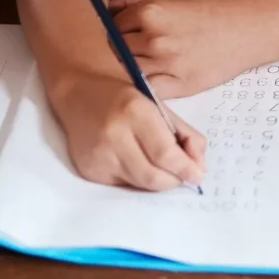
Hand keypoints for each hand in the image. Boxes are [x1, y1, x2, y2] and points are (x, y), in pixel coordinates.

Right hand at [47, 73, 205, 189]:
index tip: (198, 176)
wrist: (79, 93)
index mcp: (135, 111)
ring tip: (162, 168)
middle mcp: (113, 135)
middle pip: (152, 176)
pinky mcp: (88, 169)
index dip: (185, 169)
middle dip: (174, 180)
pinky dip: (137, 179)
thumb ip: (184, 134)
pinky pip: (122, 184)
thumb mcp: (159, 106)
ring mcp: (98, 155)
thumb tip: (198, 167)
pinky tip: (136, 162)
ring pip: (138, 184)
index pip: (165, 153)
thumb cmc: (125, 98)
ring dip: (157, 181)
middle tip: (183, 176)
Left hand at [110, 0, 275, 95]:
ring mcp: (165, 64)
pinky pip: (147, 90)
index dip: (115, 29)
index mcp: (150, 12)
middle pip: (116, 49)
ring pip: (127, 71)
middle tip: (129, 50)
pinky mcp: (179, 86)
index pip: (113, 25)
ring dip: (129, 68)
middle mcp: (153, 38)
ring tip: (140, 64)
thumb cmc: (214, 9)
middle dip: (119, 49)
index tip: (122, 34)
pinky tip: (150, 80)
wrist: (249, 29)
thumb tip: (108, 7)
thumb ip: (138, 0)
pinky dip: (144, 86)